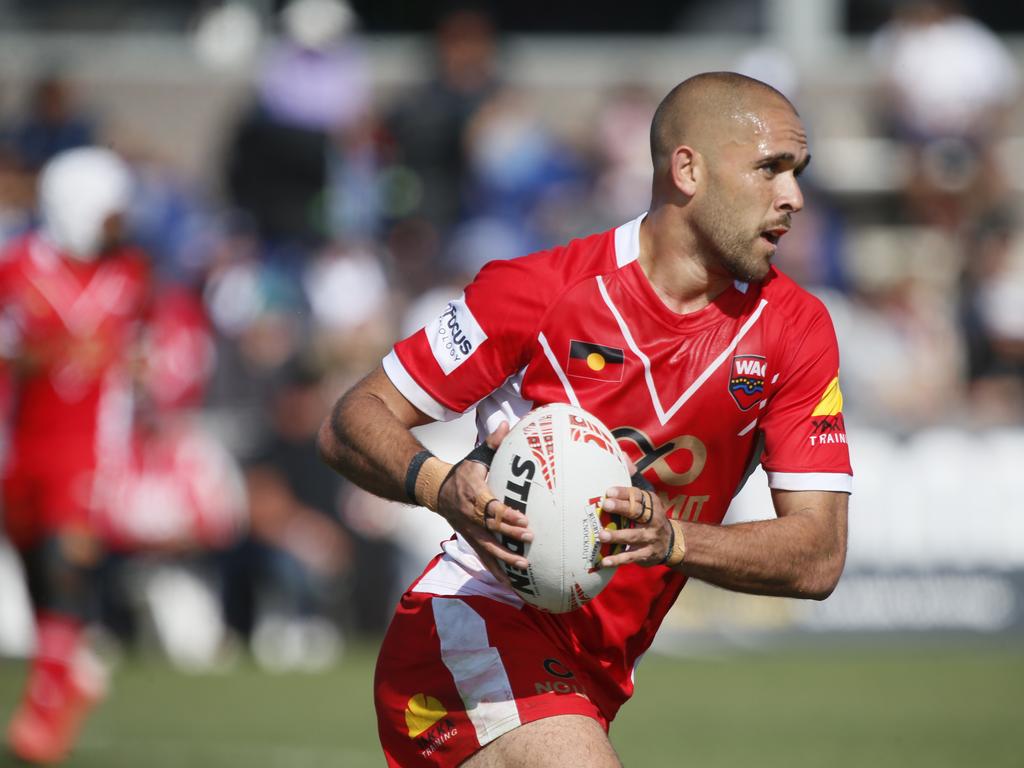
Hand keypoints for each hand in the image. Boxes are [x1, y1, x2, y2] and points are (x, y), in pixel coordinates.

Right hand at [435, 422, 532, 583]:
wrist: (435, 489)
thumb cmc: (462, 473)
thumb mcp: (476, 456)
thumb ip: (493, 442)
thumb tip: (508, 424)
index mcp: (474, 495)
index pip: (491, 507)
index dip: (507, 515)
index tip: (524, 520)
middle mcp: (470, 516)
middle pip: (491, 529)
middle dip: (510, 535)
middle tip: (530, 539)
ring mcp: (469, 531)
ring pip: (487, 548)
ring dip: (505, 559)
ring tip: (524, 568)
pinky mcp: (469, 540)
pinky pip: (483, 558)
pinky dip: (495, 571)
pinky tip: (509, 584)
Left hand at [598, 485, 671, 567]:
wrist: (672, 543)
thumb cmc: (650, 518)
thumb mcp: (647, 502)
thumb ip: (633, 487)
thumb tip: (624, 460)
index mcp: (652, 504)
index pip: (637, 496)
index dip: (623, 493)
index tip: (609, 491)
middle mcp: (653, 520)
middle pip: (636, 513)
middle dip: (621, 508)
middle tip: (605, 505)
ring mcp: (650, 538)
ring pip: (633, 536)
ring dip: (617, 535)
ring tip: (602, 535)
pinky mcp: (646, 554)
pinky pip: (631, 557)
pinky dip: (617, 559)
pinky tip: (605, 561)